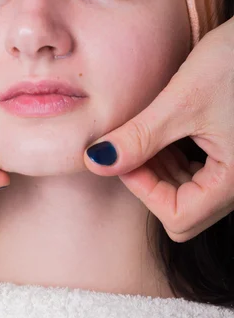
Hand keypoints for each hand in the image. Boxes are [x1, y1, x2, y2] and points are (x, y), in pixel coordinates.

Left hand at [84, 17, 233, 241]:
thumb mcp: (182, 101)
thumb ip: (139, 137)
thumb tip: (96, 162)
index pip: (177, 217)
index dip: (143, 189)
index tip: (123, 154)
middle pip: (183, 209)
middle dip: (149, 179)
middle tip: (130, 143)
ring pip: (189, 192)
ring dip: (160, 168)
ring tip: (145, 133)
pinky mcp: (233, 152)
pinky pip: (200, 172)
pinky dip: (176, 157)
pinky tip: (165, 130)